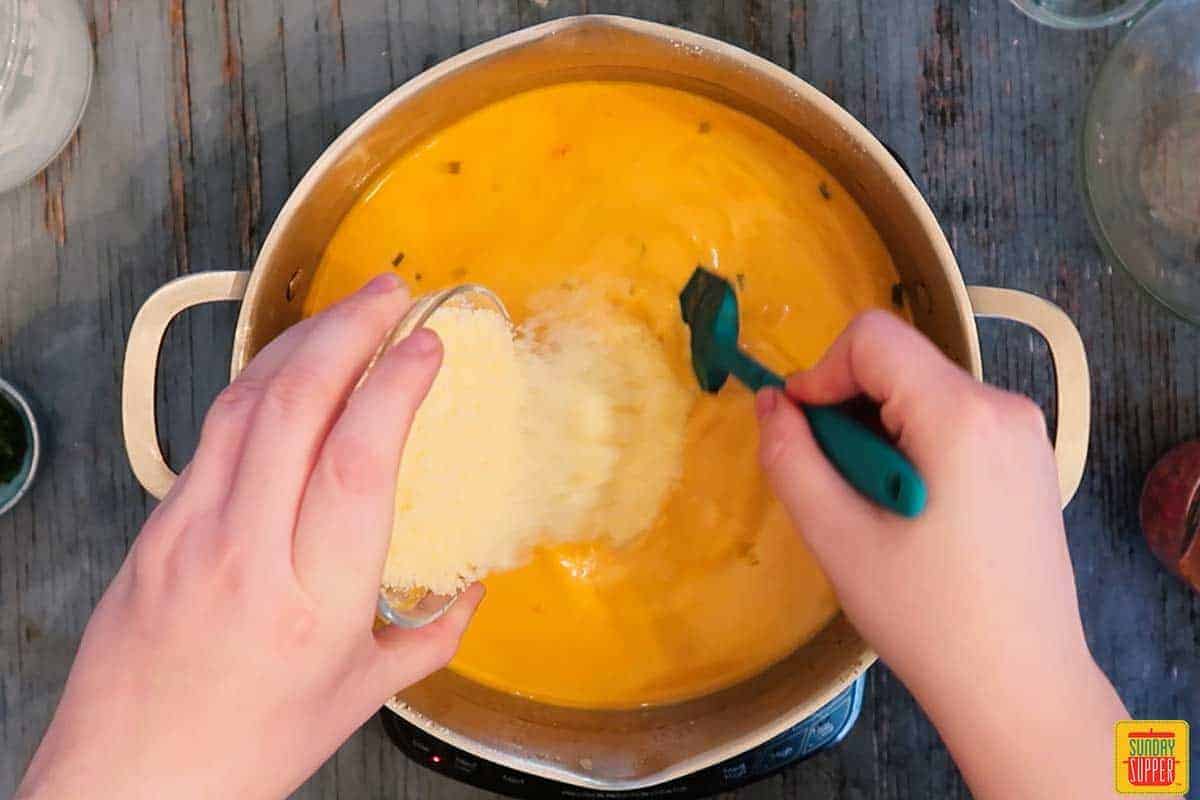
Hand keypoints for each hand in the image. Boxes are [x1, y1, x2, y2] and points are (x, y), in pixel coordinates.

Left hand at [17, 273, 481, 799]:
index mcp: (310, 604)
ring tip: (345, 313)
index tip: (428, 348)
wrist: (127, 784)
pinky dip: (257, 383)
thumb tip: (468, 592)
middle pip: (294, 407)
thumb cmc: (238, 751)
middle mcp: (244, 554)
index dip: (396, 387)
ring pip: (243, 404)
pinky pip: (211, 431)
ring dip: (300, 341)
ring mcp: (187, 533)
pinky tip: (286, 371)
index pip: (359, 463)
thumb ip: (427, 638)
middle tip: (389, 293)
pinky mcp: (155, 526)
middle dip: (347, 329)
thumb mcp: (357, 700)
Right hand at [755, 311, 1125, 799]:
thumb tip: (770, 403)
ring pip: (923, 392)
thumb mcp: (837, 538)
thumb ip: (791, 458)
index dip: (820, 373)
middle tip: (835, 484)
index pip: (873, 338)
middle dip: (850, 409)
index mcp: (961, 413)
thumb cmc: (927, 617)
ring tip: (874, 508)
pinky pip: (954, 421)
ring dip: (879, 431)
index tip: (802, 432)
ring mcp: (1025, 433)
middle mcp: (1003, 406)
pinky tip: (911, 512)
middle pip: (899, 364)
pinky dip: (914, 446)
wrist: (1020, 687)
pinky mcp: (1029, 461)